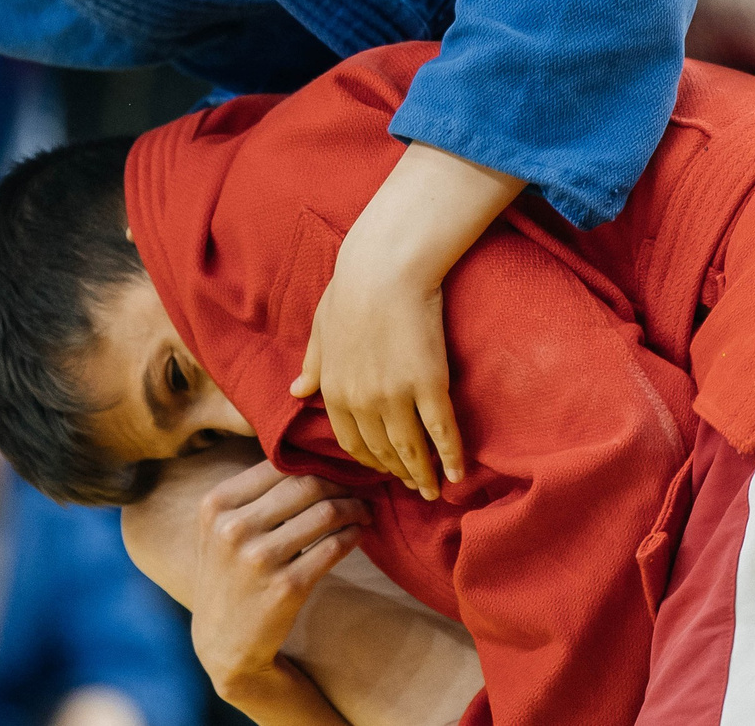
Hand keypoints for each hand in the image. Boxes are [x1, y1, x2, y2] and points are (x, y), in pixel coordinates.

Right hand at [189, 460, 367, 705]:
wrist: (223, 641)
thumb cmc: (228, 574)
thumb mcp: (219, 529)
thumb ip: (251, 493)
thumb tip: (306, 453)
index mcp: (215, 505)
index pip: (277, 465)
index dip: (313, 462)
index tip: (335, 466)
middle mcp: (234, 529)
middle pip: (306, 484)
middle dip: (340, 482)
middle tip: (358, 487)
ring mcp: (260, 559)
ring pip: (325, 512)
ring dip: (354, 507)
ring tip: (363, 510)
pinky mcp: (287, 587)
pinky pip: (334, 547)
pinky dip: (354, 535)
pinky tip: (358, 533)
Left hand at [292, 241, 460, 499]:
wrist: (384, 266)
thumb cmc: (352, 287)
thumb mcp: (321, 327)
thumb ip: (313, 363)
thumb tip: (296, 390)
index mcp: (334, 388)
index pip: (352, 441)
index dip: (371, 459)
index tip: (384, 467)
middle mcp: (362, 400)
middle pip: (383, 451)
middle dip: (399, 472)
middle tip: (414, 486)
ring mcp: (395, 395)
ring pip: (411, 450)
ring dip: (423, 475)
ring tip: (434, 489)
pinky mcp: (429, 385)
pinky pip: (441, 432)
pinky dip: (451, 457)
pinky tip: (459, 474)